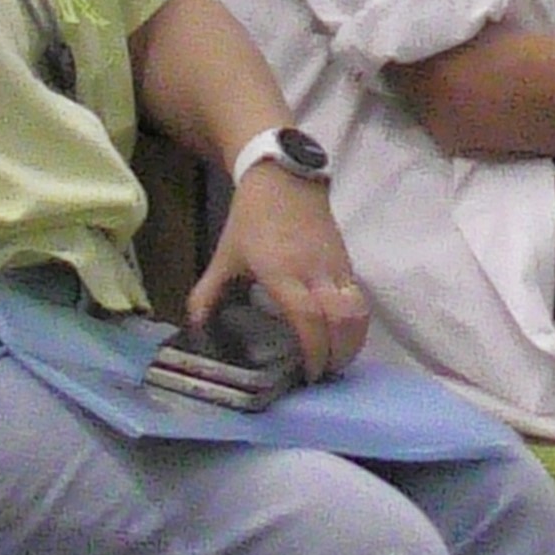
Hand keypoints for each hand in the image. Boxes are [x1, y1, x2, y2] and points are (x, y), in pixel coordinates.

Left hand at [187, 160, 371, 379]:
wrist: (283, 179)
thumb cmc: (251, 219)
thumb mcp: (224, 256)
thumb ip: (208, 294)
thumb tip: (195, 328)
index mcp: (282, 272)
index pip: (307, 316)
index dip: (313, 349)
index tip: (309, 374)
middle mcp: (315, 271)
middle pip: (341, 320)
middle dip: (338, 355)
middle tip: (324, 375)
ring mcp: (335, 266)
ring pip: (358, 310)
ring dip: (353, 342)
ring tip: (337, 360)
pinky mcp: (347, 261)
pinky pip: (359, 299)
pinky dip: (355, 324)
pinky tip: (342, 337)